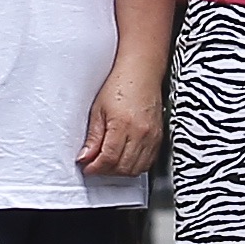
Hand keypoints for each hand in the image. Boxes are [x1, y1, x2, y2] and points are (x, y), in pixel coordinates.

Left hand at [78, 49, 165, 174]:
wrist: (141, 72)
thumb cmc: (120, 85)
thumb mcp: (98, 110)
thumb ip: (93, 137)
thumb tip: (85, 157)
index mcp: (123, 125)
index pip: (109, 158)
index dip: (95, 167)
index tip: (87, 167)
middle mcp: (141, 133)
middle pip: (123, 167)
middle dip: (106, 171)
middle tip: (95, 165)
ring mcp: (152, 136)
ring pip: (137, 169)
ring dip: (120, 171)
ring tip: (108, 162)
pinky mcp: (159, 137)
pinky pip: (148, 162)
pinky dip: (135, 165)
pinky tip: (124, 158)